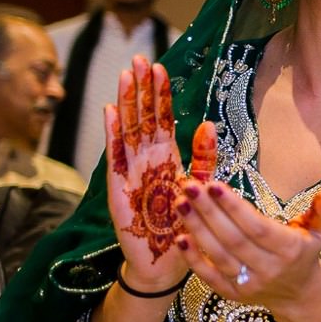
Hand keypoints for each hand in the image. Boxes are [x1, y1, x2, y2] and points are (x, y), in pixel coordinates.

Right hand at [104, 54, 215, 290]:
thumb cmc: (182, 226)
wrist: (164, 263)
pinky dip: (113, 134)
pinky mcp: (119, 188)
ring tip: (126, 75)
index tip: (160, 67)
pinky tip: (111, 111)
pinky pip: (115, 157)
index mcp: (166, 158)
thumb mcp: (200, 187)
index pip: (162, 119)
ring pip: (128, 130)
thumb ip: (204, 157)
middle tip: (139, 58)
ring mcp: (130, 172)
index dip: (160, 94)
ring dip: (127, 102)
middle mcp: (146, 160)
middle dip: (141, 88)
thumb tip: (209, 124)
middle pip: (142, 117)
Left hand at [174, 180, 320, 321]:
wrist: (299, 295)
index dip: (235, 207)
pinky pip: (209, 277)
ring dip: (197, 229)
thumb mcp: (317, 234)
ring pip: (218, 255)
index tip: (215, 185)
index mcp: (289, 250)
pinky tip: (180, 237)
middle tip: (190, 187)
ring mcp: (249, 284)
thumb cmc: (304, 255)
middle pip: (233, 239)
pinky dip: (193, 259)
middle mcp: (268, 269)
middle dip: (209, 211)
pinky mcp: (233, 294)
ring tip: (181, 203)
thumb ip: (320, 213)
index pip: (257, 227)